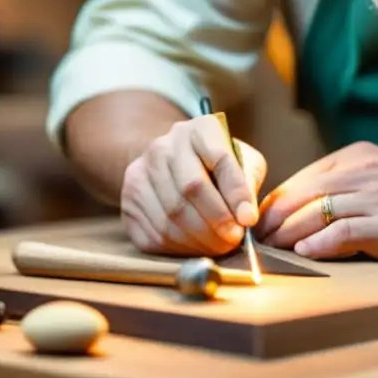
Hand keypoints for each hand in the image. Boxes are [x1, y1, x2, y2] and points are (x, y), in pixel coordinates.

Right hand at [121, 116, 266, 256]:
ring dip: (199, 240)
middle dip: (216, 221)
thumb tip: (246, 218)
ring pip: (169, 216)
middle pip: (190, 189)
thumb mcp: (243, 162)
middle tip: (234, 240)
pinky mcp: (128, 202)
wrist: (174, 166)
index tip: (249, 220)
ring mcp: (140, 173)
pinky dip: (178, 248)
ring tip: (219, 246)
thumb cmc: (219, 167)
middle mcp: (163, 146)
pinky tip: (195, 247)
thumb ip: (247, 184)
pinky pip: (152, 234)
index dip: (236, 193)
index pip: (220, 159)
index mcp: (199, 129)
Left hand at [254, 142, 377, 261]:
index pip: (303, 178)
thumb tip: (294, 206)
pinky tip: (304, 252)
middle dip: (274, 219)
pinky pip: (341, 233)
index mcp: (355, 156)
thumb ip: (340, 182)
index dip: (276, 201)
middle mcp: (363, 172)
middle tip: (256, 238)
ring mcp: (375, 198)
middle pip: (302, 195)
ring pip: (316, 213)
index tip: (259, 219)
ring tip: (272, 249)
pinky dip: (318, 243)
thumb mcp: (375, 173)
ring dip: (287, 234)